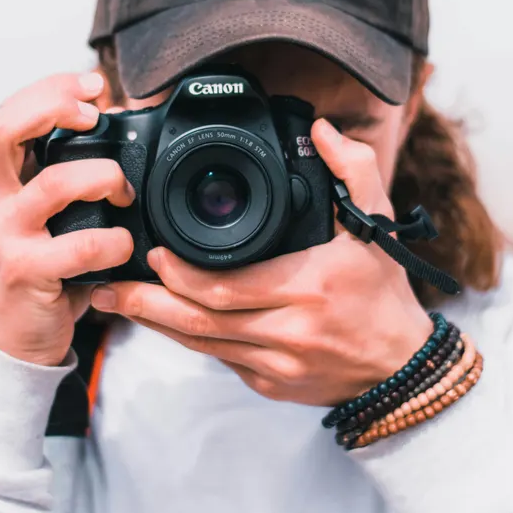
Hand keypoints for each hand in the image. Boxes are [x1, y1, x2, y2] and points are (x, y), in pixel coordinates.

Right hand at [0, 71, 135, 365]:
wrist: (13, 343)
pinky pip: (82, 245)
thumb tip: (114, 129)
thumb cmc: (38, 272)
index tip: (91, 84)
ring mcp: (3, 238)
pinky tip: (123, 248)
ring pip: (55, 183)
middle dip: (55, 107)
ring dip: (104, 177)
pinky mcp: (25, 273)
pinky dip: (116, 241)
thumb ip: (60, 179)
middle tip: (97, 115)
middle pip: (3, 129)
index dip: (47, 89)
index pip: (5, 115)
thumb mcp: (38, 219)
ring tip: (123, 193)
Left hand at [90, 118, 433, 406]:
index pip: (226, 287)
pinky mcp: (269, 384)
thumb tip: (321, 128)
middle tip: (110, 280)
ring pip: (200, 345)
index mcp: (309, 287)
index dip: (180, 274)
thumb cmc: (385, 293)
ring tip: (116, 300)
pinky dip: (186, 339)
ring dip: (154, 323)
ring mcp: (277, 364)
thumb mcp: (379, 224)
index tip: (152, 252)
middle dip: (148, 301)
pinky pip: (217, 360)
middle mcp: (290, 332)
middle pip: (200, 320)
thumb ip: (353, 169)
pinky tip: (160, 320)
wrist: (403, 368)